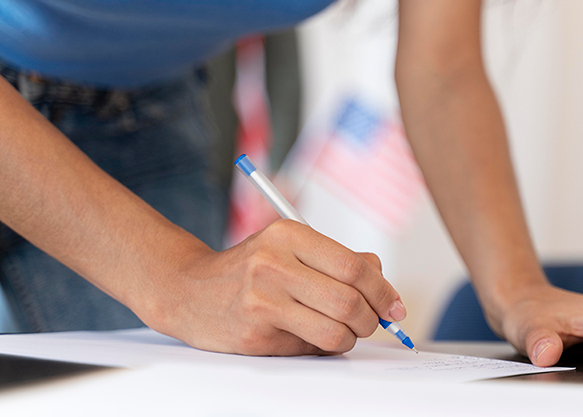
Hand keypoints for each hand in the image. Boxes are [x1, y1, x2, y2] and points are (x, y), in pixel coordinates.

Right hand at [146, 220, 405, 355]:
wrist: (188, 290)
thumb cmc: (249, 269)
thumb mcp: (289, 248)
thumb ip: (337, 258)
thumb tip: (381, 277)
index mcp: (287, 234)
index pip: (353, 266)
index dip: (382, 290)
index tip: (394, 306)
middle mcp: (273, 264)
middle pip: (348, 299)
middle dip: (371, 318)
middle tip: (372, 322)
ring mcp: (262, 300)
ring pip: (335, 330)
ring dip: (351, 337)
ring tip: (345, 332)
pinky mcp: (255, 334)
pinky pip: (310, 347)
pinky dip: (325, 347)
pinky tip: (314, 336)